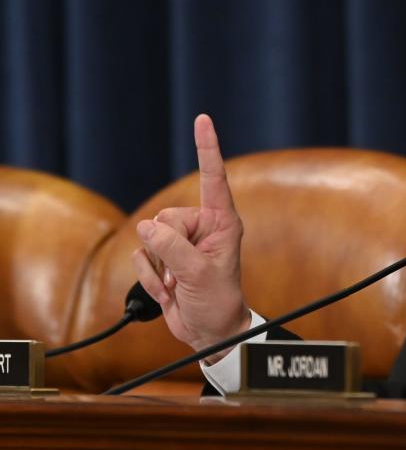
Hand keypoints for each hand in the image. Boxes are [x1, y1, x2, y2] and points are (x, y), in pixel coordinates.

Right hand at [130, 114, 249, 360]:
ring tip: (180, 283)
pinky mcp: (163, 257)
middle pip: (164, 218)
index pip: (213, 177)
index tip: (203, 119)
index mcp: (222, 221)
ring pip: (147, 238)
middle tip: (186, 273)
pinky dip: (149, 279)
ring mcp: (180, 242)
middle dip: (167, 249)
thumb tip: (147, 227)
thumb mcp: (198, 274)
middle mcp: (201, 226)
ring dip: (158, 268)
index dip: (206, 148)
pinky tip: (169, 290)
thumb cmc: (217, 301)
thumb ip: (172, 247)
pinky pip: (139, 258)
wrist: (209, 331)